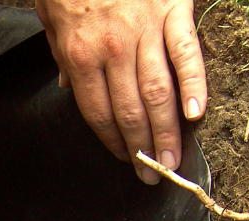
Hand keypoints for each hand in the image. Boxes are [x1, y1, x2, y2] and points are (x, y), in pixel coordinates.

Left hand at [35, 0, 206, 182]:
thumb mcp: (52, 19)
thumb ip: (64, 57)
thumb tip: (74, 92)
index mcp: (80, 53)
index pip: (98, 112)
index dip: (112, 142)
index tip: (124, 161)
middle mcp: (113, 47)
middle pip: (130, 110)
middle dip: (142, 149)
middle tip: (153, 176)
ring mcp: (145, 29)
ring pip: (159, 91)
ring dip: (167, 131)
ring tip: (173, 160)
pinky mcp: (172, 11)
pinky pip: (186, 54)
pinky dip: (194, 84)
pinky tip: (196, 113)